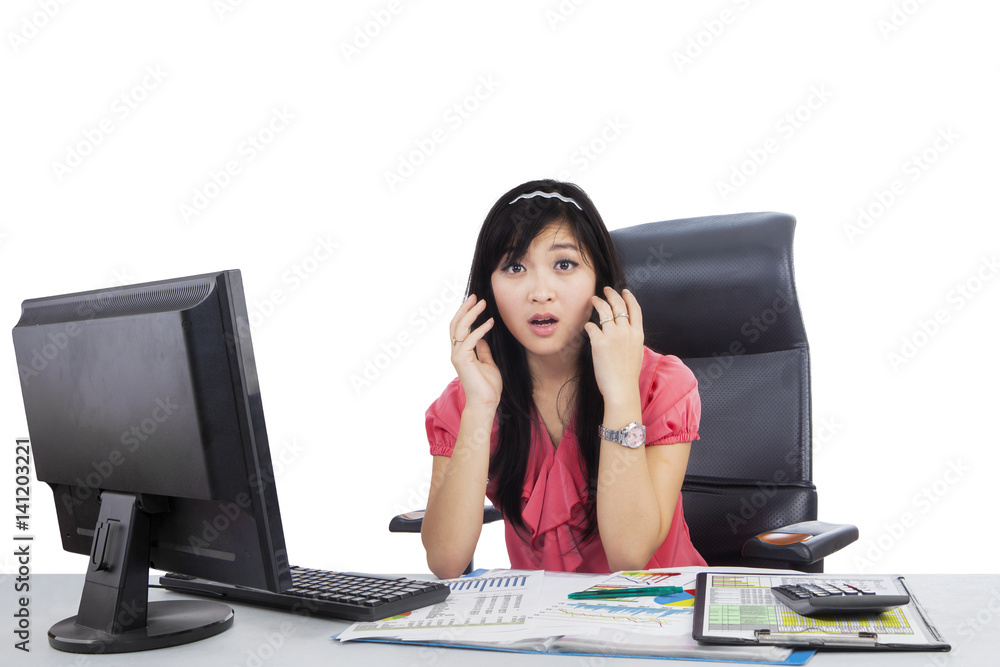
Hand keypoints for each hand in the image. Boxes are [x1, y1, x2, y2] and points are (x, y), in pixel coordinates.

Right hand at [450, 294, 501, 409]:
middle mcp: (456, 352)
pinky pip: (470, 339)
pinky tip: (490, 322)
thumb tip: (483, 339)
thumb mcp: (488, 363)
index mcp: (461, 352)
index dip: (466, 314)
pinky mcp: (462, 360)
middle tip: (476, 297)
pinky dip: (480, 329)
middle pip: (456, 324)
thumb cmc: (488, 387)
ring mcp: (457, 355)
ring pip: (460, 328)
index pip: (459, 328)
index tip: (476, 302)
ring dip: (471, 314)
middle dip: (465, 308)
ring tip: (482, 303)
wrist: (485, 404)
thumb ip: (483, 351)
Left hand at [584, 287, 643, 405]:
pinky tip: (587, 326)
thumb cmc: (628, 375)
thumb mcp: (637, 353)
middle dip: (612, 294)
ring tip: (593, 300)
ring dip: (598, 302)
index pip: (635, 309)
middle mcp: (626, 331)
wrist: (622, 389)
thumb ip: (632, 339)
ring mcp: (613, 335)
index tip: (624, 291)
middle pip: (619, 305)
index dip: (629, 298)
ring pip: (604, 310)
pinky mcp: (599, 342)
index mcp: (638, 334)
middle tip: (605, 290)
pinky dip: (588, 324)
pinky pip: (591, 326)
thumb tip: (627, 332)